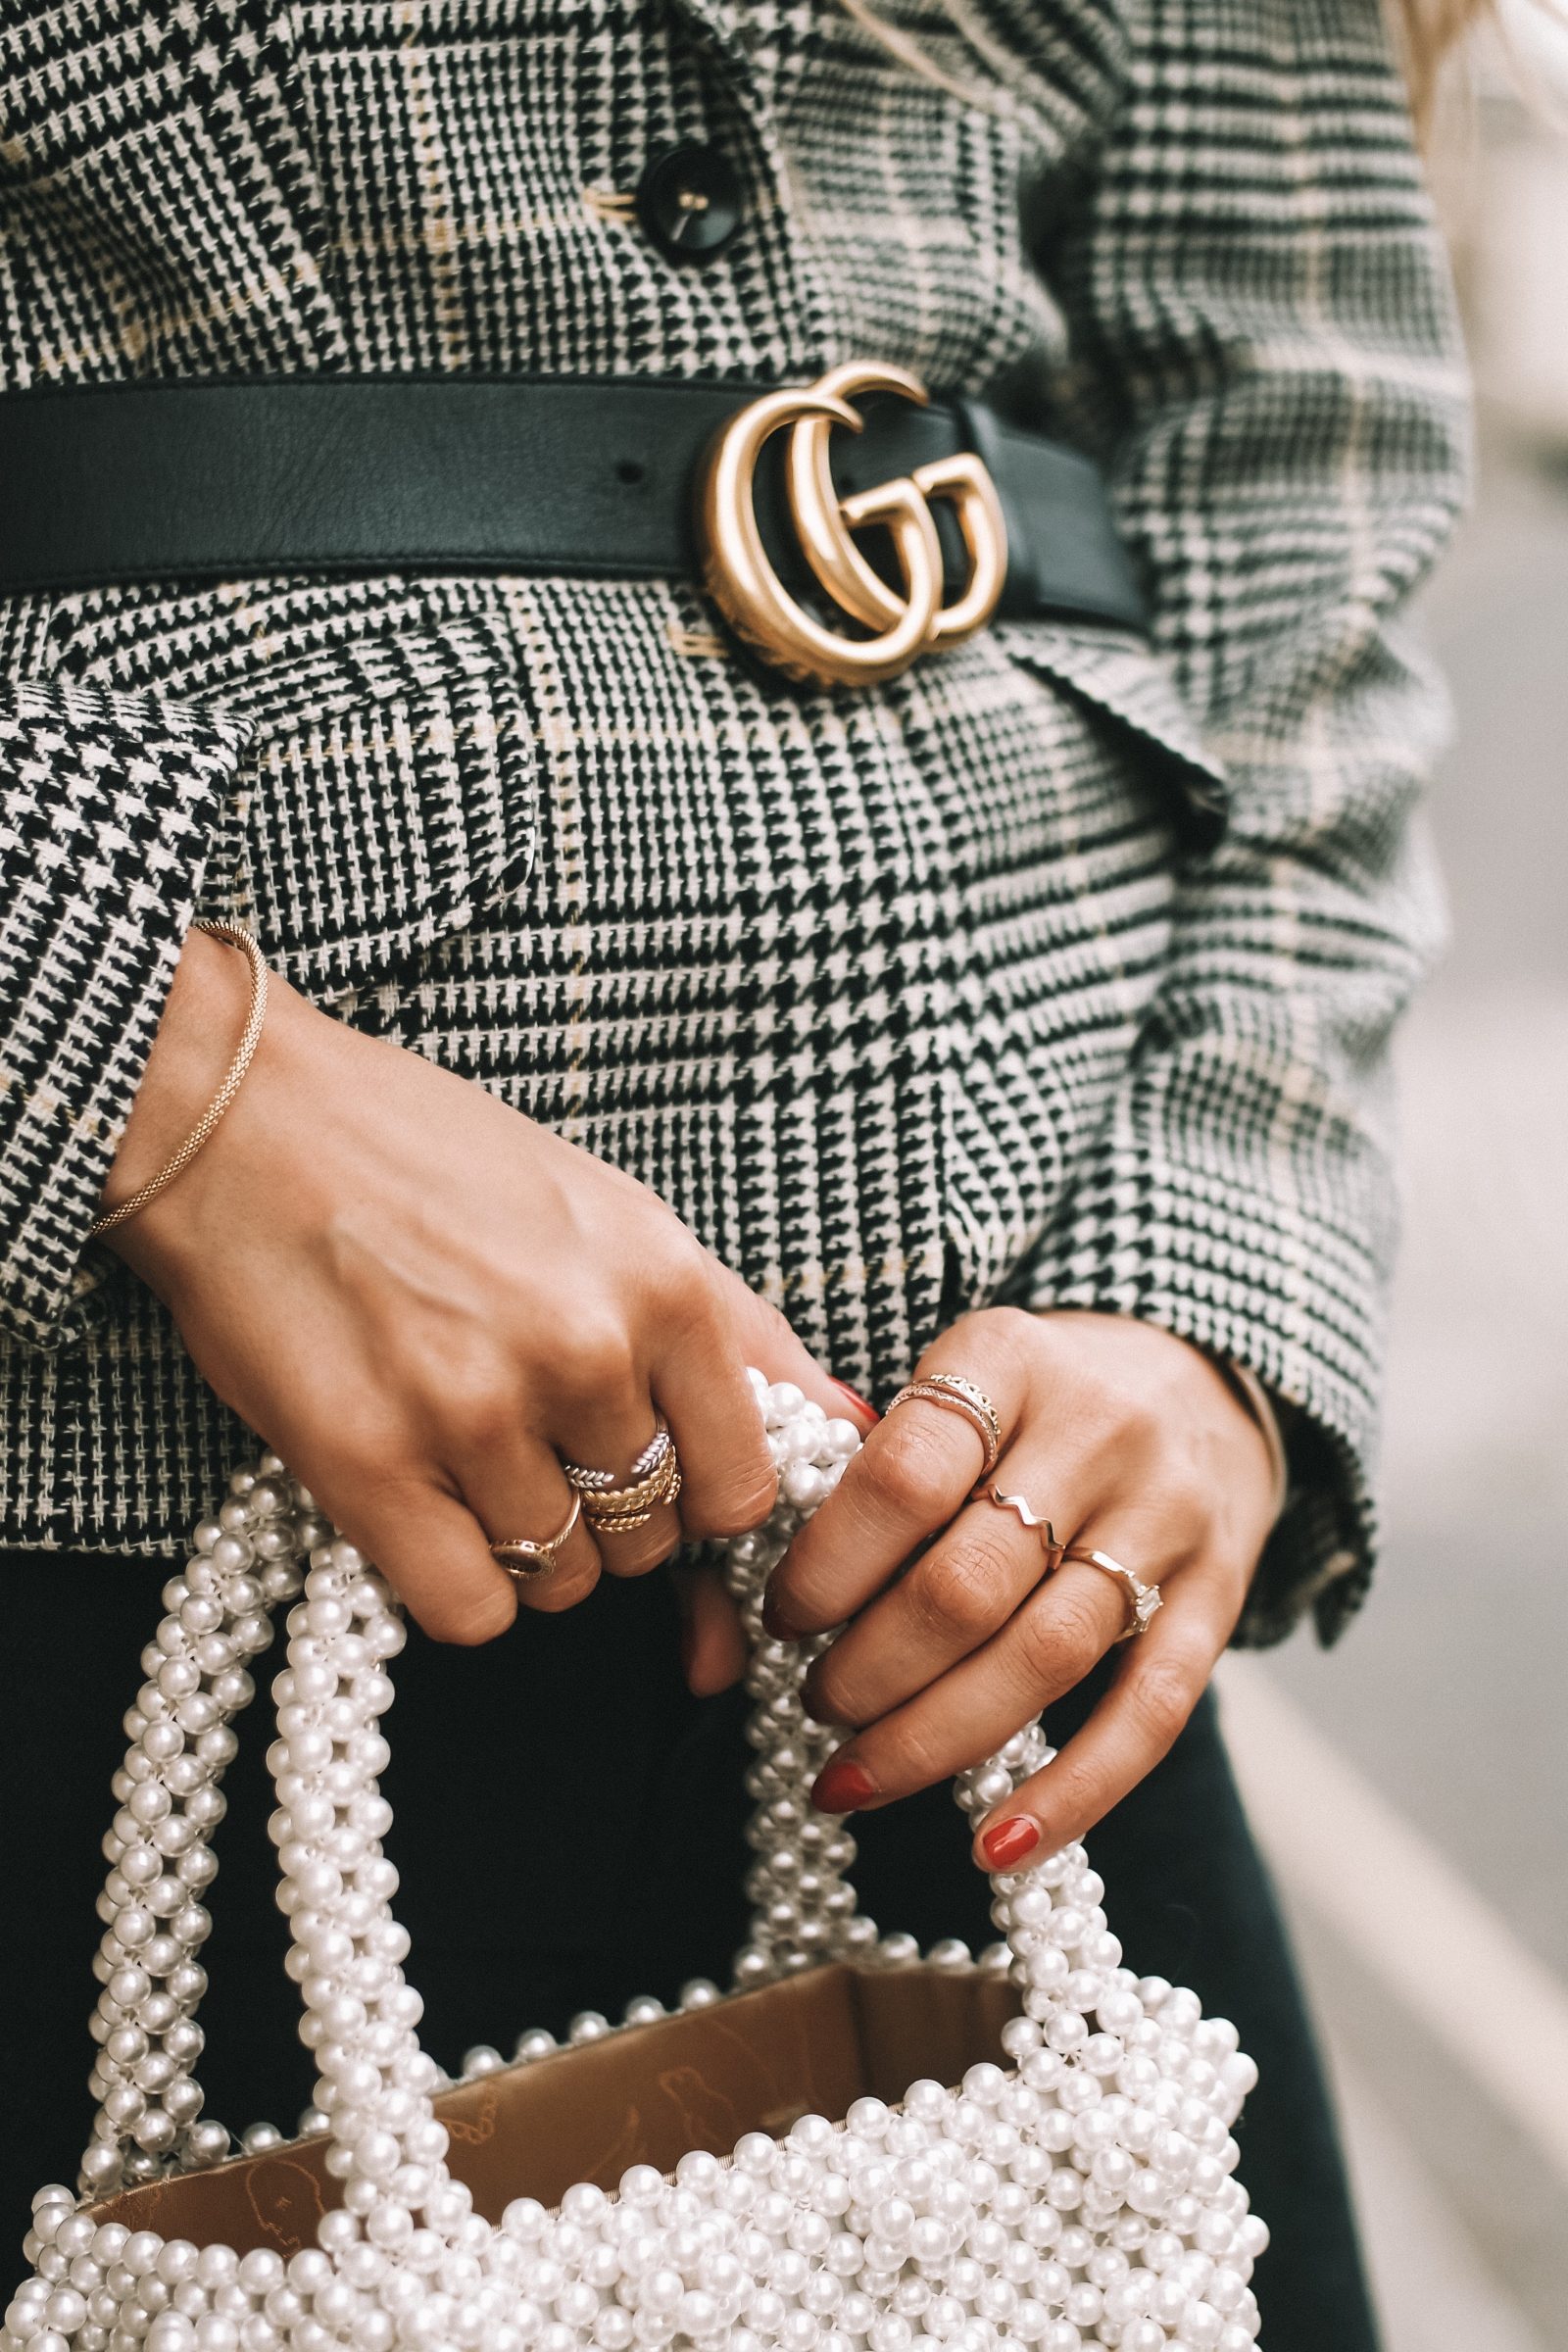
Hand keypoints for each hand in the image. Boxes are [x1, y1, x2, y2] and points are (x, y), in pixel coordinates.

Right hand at [104, 930, 867, 1655]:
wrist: (249, 1124)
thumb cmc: (434, 1159)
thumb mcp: (617, 1212)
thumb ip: (738, 1329)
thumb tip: (850, 1425)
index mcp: (665, 1283)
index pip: (742, 1486)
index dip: (697, 1499)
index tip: (651, 1475)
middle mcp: (586, 1351)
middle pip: (649, 1540)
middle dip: (604, 1515)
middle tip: (531, 1439)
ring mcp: (475, 1412)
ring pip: (561, 1580)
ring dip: (523, 1544)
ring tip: (464, 1450)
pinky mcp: (368, 1465)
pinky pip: (471, 1610)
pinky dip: (457, 1583)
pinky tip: (426, 1506)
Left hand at [762, 1308, 1277, 1867]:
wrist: (1201, 1380)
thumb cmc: (1034, 1398)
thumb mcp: (959, 1377)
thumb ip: (881, 1459)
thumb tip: (770, 1593)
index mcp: (1008, 1359)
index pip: (901, 1476)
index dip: (827, 1566)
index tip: (781, 1617)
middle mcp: (1097, 1430)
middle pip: (966, 1584)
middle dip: (868, 1669)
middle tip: (816, 1703)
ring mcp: (1168, 1516)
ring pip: (1044, 1656)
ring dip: (935, 1737)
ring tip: (859, 1776)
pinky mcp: (1218, 1596)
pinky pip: (1148, 1715)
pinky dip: (1070, 1794)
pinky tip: (995, 1845)